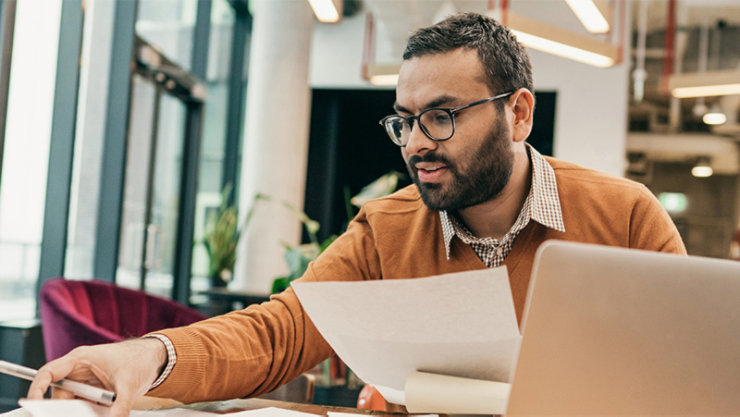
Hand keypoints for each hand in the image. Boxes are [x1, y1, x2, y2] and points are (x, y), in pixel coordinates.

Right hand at [27, 338, 166, 416]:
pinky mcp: (93, 394)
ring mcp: (85, 384)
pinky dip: (92, 413)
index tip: (33, 404)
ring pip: (73, 405)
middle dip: (67, 410)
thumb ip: (120, 406)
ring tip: (102, 407)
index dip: (38, 388)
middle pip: (60, 396)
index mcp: (80, 359)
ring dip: (84, 412)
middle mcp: (78, 372)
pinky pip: (85, 408)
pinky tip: (106, 410)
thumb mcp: (130, 385)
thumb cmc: (138, 360)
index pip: (49, 373)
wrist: (154, 359)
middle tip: (82, 412)